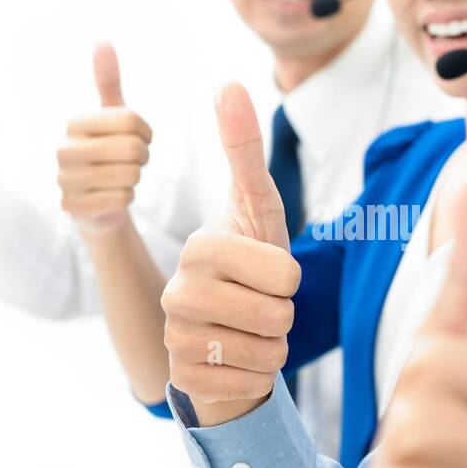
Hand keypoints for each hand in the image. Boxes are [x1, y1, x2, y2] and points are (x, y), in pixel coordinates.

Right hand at [57, 42, 152, 236]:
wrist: (97, 203)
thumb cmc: (109, 153)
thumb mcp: (113, 117)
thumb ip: (108, 81)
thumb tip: (102, 41)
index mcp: (75, 123)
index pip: (131, 121)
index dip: (146, 134)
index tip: (140, 140)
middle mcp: (64, 149)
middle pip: (132, 149)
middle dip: (142, 158)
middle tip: (132, 163)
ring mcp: (65, 180)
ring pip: (129, 175)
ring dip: (135, 178)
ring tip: (121, 178)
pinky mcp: (72, 208)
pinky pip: (122, 199)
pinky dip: (127, 198)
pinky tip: (114, 196)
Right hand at [161, 83, 300, 426]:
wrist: (225, 330)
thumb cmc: (250, 263)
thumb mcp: (257, 206)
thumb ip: (245, 149)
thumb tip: (228, 82)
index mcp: (200, 248)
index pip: (284, 274)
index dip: (291, 278)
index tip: (267, 272)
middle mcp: (177, 292)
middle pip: (278, 315)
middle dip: (284, 315)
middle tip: (262, 306)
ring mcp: (175, 339)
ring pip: (266, 353)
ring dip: (272, 347)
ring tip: (250, 331)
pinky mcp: (184, 380)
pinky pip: (250, 385)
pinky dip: (256, 378)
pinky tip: (236, 362)